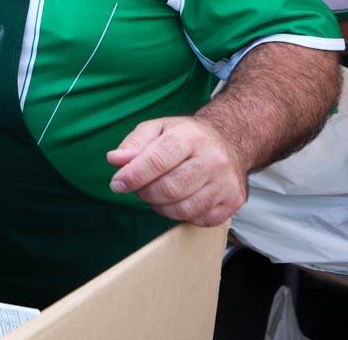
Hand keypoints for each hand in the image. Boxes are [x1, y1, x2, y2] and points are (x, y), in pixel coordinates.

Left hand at [106, 116, 246, 226]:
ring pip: (184, 209)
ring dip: (161, 206)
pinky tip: (178, 200)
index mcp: (190, 136)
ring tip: (157, 193)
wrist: (229, 140)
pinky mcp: (233, 201)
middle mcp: (213, 159)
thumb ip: (134, 144)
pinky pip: (199, 219)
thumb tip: (114, 159)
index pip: (157, 161)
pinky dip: (181, 214)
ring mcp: (226, 182)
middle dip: (145, 192)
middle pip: (170, 188)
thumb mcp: (158, 129)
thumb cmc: (186, 137)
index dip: (133, 175)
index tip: (117, 184)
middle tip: (139, 187)